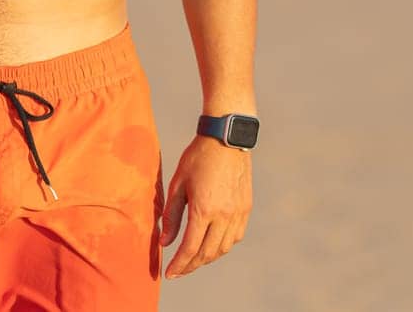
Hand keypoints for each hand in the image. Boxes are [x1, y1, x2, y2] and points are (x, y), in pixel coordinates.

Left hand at [160, 135, 252, 279]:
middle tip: (179, 270)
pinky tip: (212, 244)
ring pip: (223, 248)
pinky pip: (235, 236)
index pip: (190, 248)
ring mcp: (238, 212)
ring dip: (207, 258)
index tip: (169, 274)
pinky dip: (222, 246)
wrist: (226, 138)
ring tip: (193, 258)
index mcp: (204, 209)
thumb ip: (172, 215)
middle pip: (207, 253)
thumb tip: (165, 242)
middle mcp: (224, 215)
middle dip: (191, 266)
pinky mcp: (246, 207)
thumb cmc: (198, 158)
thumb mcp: (178, 184)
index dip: (178, 265)